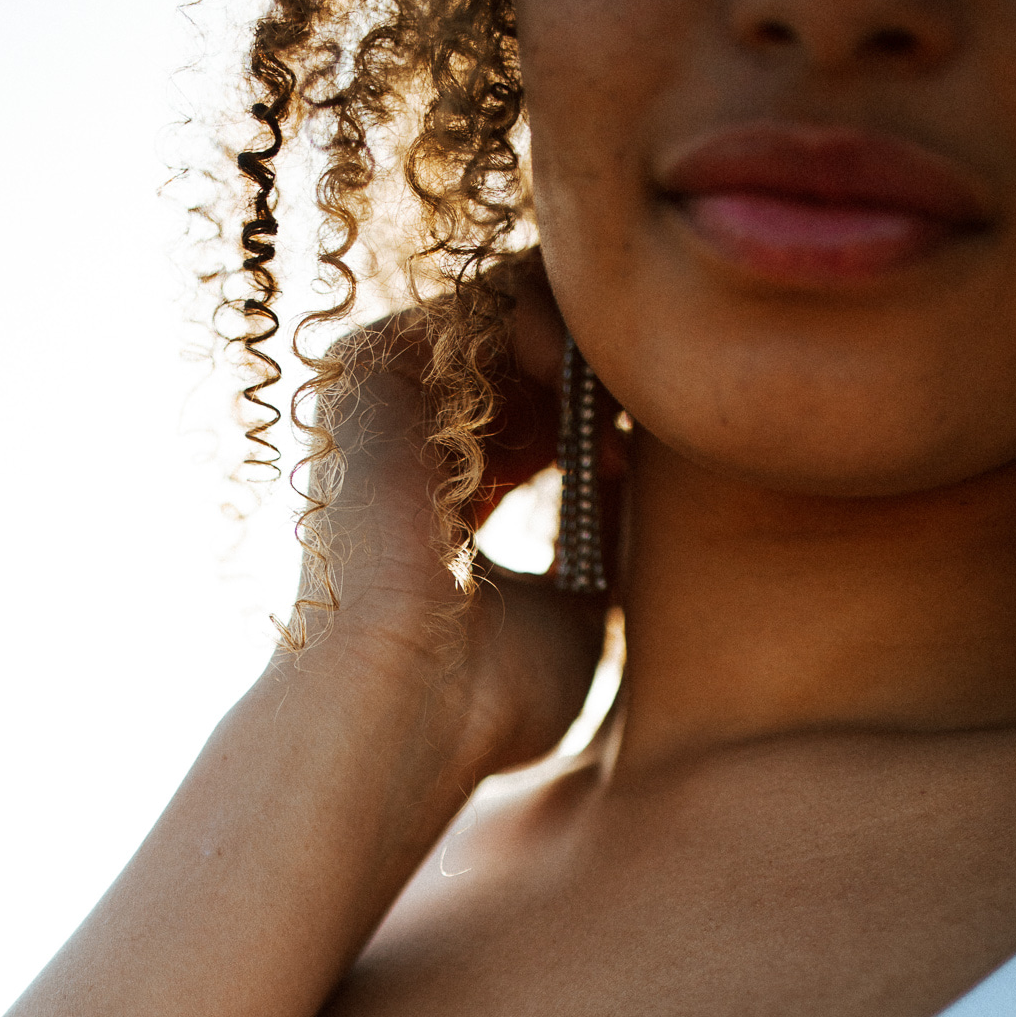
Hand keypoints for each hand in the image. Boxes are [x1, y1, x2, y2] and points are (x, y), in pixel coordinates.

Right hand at [290, 252, 625, 782]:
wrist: (403, 712)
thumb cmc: (487, 699)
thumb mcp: (578, 605)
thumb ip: (608, 529)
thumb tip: (650, 466)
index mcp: (451, 506)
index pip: (541, 421)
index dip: (608, 418)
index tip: (652, 453)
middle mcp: (411, 448)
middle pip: (526, 359)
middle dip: (599, 371)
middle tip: (652, 405)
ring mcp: (386, 407)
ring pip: (506, 318)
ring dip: (577, 340)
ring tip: (616, 393)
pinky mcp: (363, 373)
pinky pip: (469, 304)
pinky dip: (532, 321)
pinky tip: (572, 373)